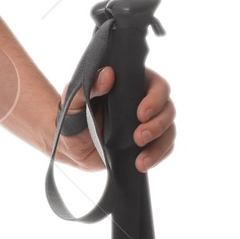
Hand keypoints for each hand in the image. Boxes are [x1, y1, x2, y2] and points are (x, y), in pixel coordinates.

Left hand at [61, 68, 175, 172]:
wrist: (70, 146)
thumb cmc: (72, 117)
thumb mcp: (73, 101)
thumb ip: (87, 87)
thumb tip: (107, 75)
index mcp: (132, 84)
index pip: (157, 85)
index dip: (155, 99)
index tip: (141, 114)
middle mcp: (145, 102)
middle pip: (168, 109)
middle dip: (158, 125)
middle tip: (138, 138)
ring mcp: (148, 124)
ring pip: (169, 130)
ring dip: (159, 145)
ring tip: (141, 160)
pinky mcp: (147, 144)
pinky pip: (164, 148)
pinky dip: (158, 156)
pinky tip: (142, 164)